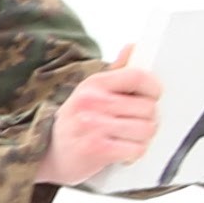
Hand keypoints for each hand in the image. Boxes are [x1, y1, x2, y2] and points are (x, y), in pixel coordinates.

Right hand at [39, 48, 162, 185]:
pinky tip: (122, 152)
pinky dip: (134, 154)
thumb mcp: (90, 93)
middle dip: (148, 120)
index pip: (138, 77)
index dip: (154, 88)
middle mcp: (92, 102)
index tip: (152, 96)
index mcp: (93, 84)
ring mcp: (94, 125)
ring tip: (127, 138)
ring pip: (146, 130)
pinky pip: (137, 149)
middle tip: (134, 124)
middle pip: (148, 108)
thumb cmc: (76, 123)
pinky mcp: (97, 149)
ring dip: (142, 139)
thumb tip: (133, 47)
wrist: (49, 155)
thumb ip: (117, 72)